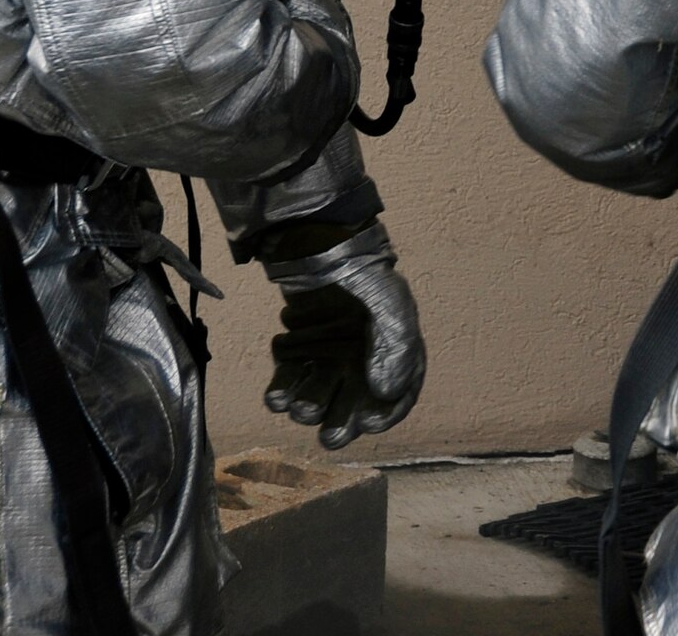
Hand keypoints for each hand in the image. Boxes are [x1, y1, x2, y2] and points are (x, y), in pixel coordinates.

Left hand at [258, 221, 425, 449]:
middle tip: (330, 436)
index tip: (367, 422)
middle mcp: (363, 357)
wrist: (312, 240)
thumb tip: (387, 393)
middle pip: (356, 404)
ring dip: (310, 408)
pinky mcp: (297, 350)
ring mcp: (329, 355)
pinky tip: (277, 395)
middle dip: (342, 423)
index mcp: (396, 348)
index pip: (400, 393)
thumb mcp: (389, 304)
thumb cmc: (359, 270)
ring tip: (299, 407)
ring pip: (321, 396)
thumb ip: (396, 348)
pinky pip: (291, 380)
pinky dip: (284, 392)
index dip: (386, 414)